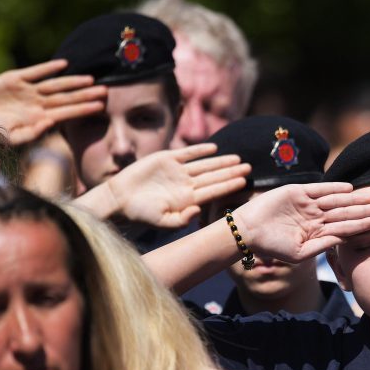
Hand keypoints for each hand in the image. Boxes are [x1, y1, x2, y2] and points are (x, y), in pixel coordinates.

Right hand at [0, 59, 106, 145]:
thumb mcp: (11, 138)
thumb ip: (32, 133)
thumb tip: (51, 122)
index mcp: (39, 118)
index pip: (67, 113)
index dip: (83, 109)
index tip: (101, 107)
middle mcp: (37, 104)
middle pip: (66, 98)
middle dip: (86, 95)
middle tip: (107, 91)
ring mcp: (27, 91)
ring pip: (55, 85)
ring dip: (73, 82)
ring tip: (91, 79)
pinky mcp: (14, 79)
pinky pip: (35, 72)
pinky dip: (48, 68)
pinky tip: (64, 64)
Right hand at [107, 143, 250, 226]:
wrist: (120, 198)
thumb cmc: (140, 214)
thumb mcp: (162, 221)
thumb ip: (182, 219)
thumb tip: (198, 211)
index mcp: (188, 200)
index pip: (214, 191)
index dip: (229, 186)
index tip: (245, 182)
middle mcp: (186, 185)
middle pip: (214, 177)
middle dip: (232, 172)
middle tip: (250, 167)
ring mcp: (178, 172)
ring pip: (205, 165)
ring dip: (221, 161)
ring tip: (238, 158)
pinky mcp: (166, 159)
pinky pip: (187, 154)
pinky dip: (200, 150)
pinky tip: (214, 148)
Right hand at [235, 182, 369, 260]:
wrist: (249, 231)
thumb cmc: (272, 247)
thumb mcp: (299, 253)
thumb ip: (321, 246)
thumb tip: (343, 239)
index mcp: (318, 232)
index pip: (346, 228)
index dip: (363, 225)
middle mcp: (316, 217)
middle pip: (346, 213)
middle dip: (365, 211)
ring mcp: (308, 204)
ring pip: (336, 201)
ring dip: (354, 199)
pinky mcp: (298, 192)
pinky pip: (320, 189)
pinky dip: (334, 188)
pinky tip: (349, 189)